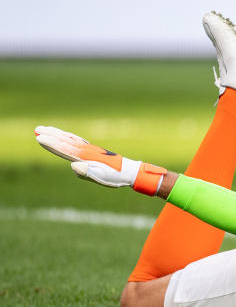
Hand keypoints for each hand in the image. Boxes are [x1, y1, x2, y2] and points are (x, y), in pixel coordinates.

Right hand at [34, 126, 166, 194]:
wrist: (128, 171)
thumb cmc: (115, 176)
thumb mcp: (101, 178)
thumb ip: (87, 173)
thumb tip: (74, 166)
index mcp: (85, 156)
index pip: (65, 149)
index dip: (52, 144)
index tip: (39, 137)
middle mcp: (86, 151)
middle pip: (65, 141)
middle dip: (52, 135)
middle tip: (37, 128)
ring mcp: (89, 150)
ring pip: (70, 140)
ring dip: (58, 134)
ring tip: (47, 129)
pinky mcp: (92, 152)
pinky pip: (76, 142)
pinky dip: (68, 138)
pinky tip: (66, 138)